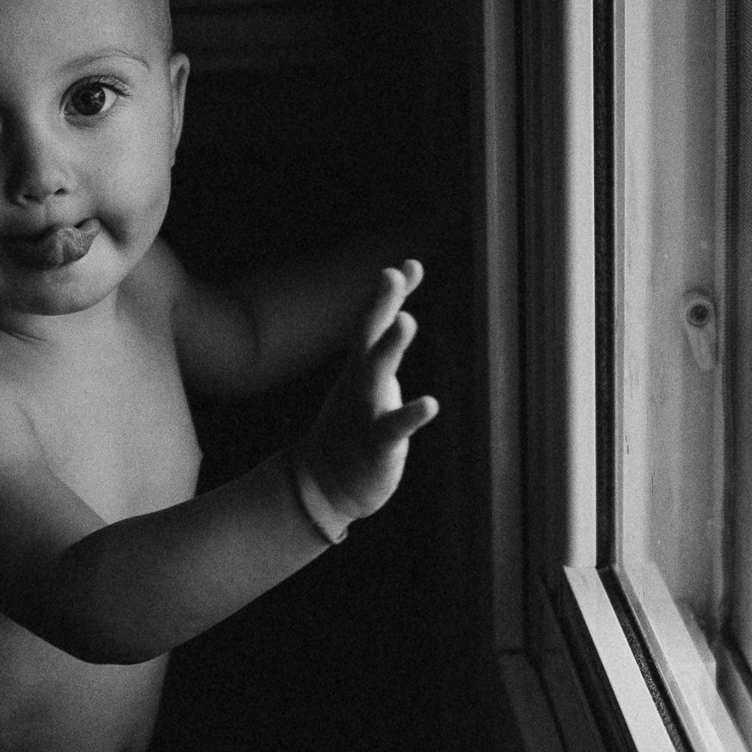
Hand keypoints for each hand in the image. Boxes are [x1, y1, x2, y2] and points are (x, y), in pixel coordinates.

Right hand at [296, 260, 438, 520]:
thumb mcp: (369, 378)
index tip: (409, 265)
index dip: (391, 294)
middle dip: (380, 305)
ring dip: (389, 347)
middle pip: (368, 338)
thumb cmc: (354, 424)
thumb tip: (401, 313)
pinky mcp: (377, 445)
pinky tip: (430, 404)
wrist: (321, 485)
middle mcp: (360, 384)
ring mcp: (366, 412)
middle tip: (391, 274)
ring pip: (375, 375)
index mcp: (360, 368)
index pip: (374, 322)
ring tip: (407, 321)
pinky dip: (410, 415)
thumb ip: (386, 345)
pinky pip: (393, 428)